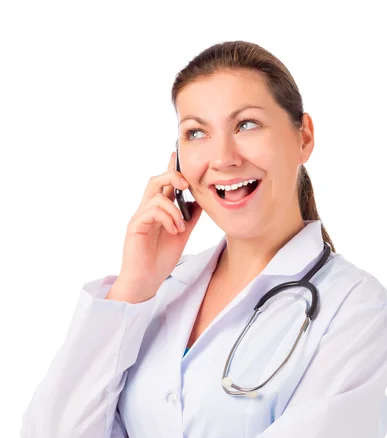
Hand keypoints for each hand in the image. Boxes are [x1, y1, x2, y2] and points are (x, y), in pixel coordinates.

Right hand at [115, 151, 201, 300]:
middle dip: (172, 176)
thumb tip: (200, 200)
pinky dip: (167, 218)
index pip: (164, 184)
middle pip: (156, 181)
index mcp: (158, 211)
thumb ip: (190, 217)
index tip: (177, 155)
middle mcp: (147, 210)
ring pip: (154, 193)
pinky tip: (174, 231)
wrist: (146, 281)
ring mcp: (140, 217)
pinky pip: (151, 210)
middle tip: (186, 185)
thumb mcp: (182, 234)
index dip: (171, 169)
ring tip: (180, 226)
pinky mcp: (135, 226)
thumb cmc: (160, 259)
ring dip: (173, 207)